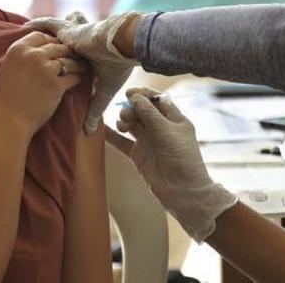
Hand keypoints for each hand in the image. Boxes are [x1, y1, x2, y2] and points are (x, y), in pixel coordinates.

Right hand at [0, 31, 85, 138]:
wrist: (9, 120)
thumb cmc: (7, 96)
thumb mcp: (9, 67)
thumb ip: (23, 55)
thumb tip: (40, 47)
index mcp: (18, 49)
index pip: (41, 35)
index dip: (50, 41)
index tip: (55, 47)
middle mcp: (32, 55)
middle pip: (58, 46)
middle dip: (66, 52)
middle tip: (72, 56)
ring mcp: (46, 69)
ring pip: (69, 60)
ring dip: (76, 64)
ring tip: (81, 67)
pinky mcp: (56, 85)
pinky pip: (74, 76)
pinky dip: (77, 78)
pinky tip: (78, 79)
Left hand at [28, 12, 141, 133]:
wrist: (122, 46)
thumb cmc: (117, 66)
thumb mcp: (104, 90)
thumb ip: (95, 108)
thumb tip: (89, 131)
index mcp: (85, 60)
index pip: (67, 63)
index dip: (57, 69)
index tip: (41, 80)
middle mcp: (76, 48)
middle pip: (56, 50)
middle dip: (44, 53)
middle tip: (27, 62)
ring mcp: (72, 38)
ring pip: (51, 37)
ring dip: (39, 38)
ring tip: (21, 39)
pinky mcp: (68, 31)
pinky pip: (50, 26)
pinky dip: (39, 25)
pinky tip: (26, 25)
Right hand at [105, 87, 237, 241]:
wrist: (183, 192)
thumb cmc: (183, 159)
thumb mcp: (168, 133)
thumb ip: (150, 114)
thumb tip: (136, 97)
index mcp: (174, 119)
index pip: (158, 100)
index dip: (144, 94)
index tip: (130, 92)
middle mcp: (161, 128)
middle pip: (143, 110)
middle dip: (132, 108)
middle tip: (126, 114)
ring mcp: (150, 141)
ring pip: (133, 124)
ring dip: (124, 120)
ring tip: (122, 125)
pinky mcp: (139, 154)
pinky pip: (123, 142)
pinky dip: (113, 136)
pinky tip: (101, 129)